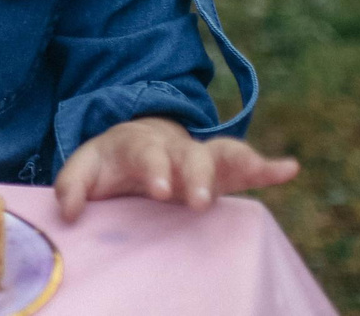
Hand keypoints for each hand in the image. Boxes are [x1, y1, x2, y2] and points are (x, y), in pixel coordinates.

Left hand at [53, 117, 299, 220]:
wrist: (134, 146)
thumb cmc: (110, 165)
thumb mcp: (86, 169)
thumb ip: (72, 187)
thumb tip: (70, 212)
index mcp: (140, 145)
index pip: (148, 154)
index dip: (155, 169)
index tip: (161, 190)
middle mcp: (176, 148)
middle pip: (191, 155)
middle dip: (198, 176)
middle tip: (199, 201)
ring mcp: (202, 159)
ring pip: (224, 154)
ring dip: (242, 163)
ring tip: (261, 170)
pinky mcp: (224, 173)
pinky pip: (248, 167)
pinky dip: (269, 168)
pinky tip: (289, 169)